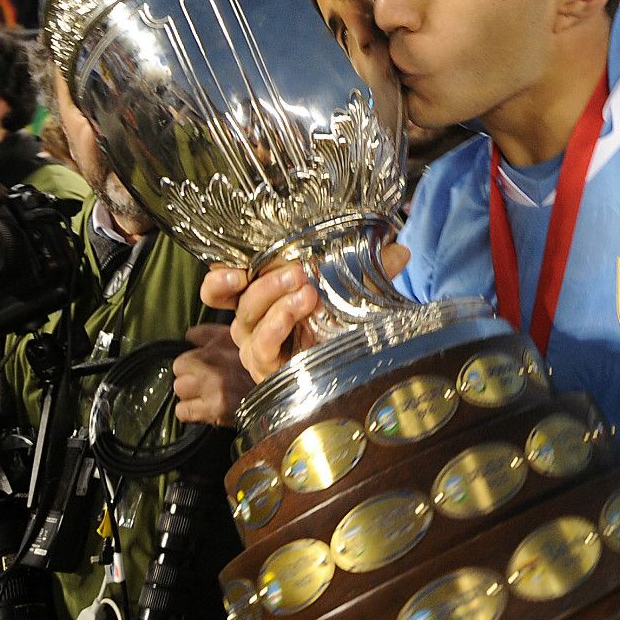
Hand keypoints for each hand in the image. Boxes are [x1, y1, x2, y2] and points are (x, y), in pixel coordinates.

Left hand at [170, 324, 253, 425]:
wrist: (279, 390)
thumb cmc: (255, 364)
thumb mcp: (235, 339)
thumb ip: (208, 334)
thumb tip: (187, 336)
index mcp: (216, 350)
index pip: (180, 362)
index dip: (189, 365)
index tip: (200, 368)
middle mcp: (213, 372)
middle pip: (178, 378)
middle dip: (188, 380)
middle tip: (203, 382)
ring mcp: (214, 394)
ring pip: (180, 395)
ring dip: (190, 396)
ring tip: (205, 395)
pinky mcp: (217, 412)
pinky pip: (184, 413)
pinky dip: (191, 412)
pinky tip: (204, 408)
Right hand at [201, 244, 407, 382]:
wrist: (354, 366)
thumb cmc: (341, 322)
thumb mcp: (355, 290)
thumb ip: (372, 269)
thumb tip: (400, 250)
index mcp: (262, 298)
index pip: (220, 289)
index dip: (219, 280)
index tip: (235, 270)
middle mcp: (252, 323)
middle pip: (241, 301)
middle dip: (266, 283)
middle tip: (298, 272)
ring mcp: (257, 348)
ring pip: (249, 324)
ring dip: (275, 305)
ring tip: (307, 294)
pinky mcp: (268, 369)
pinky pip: (262, 350)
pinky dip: (276, 329)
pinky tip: (297, 316)